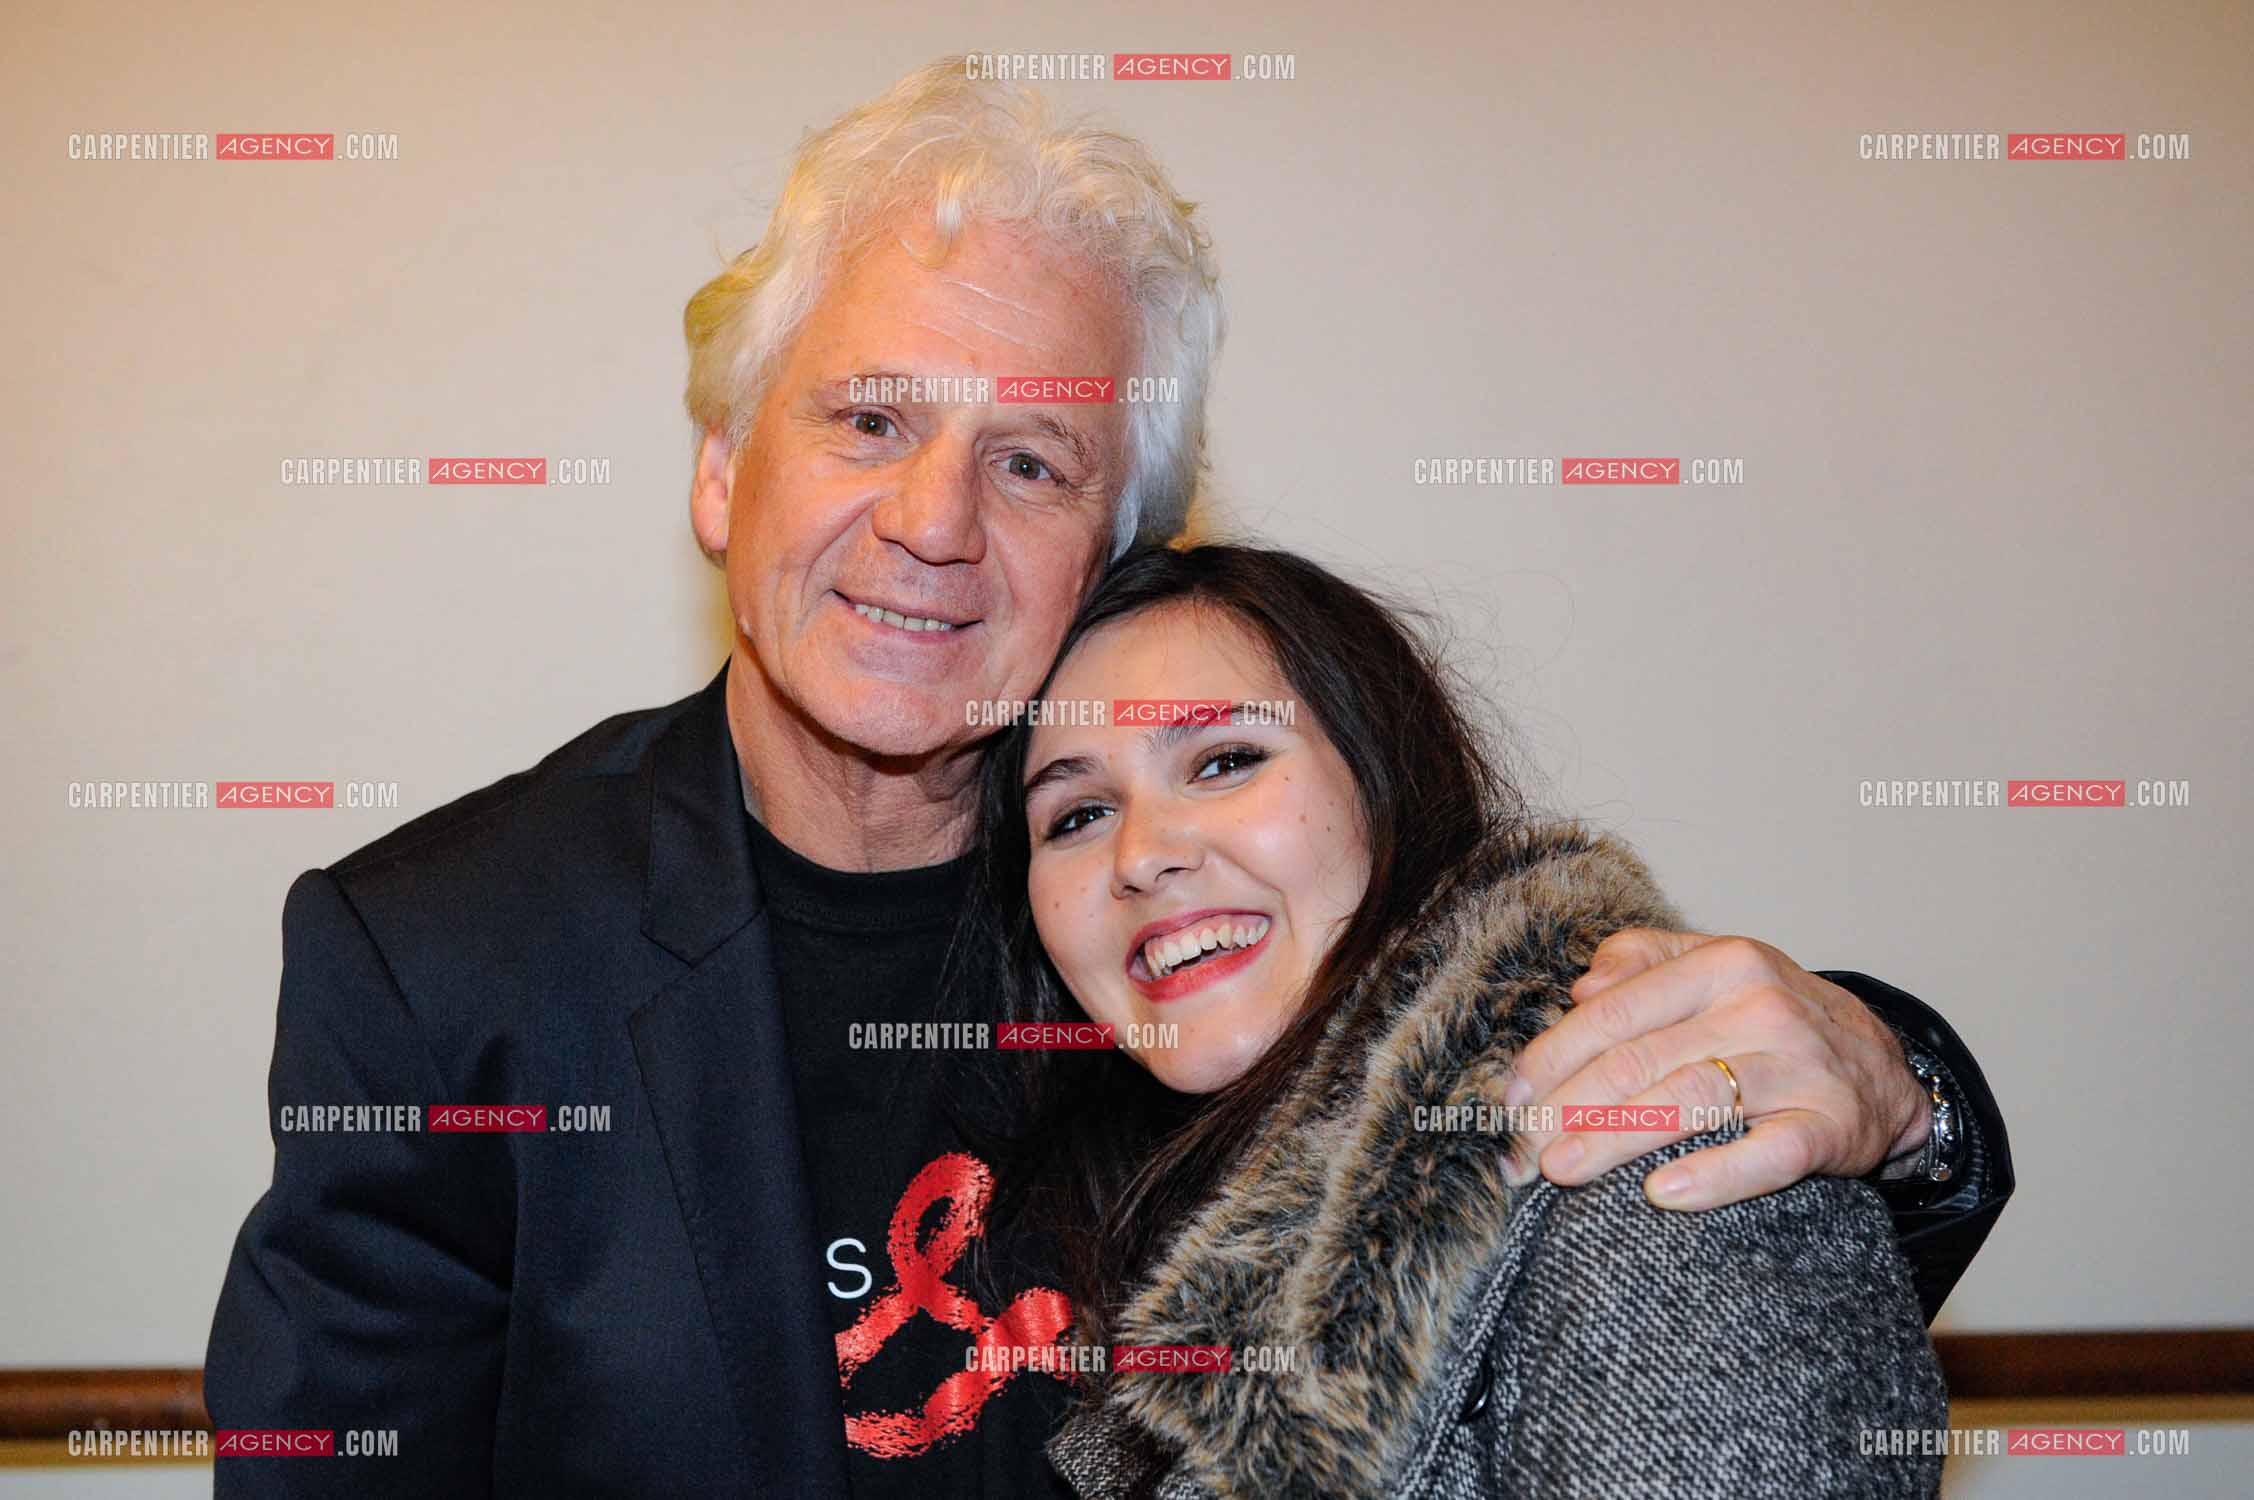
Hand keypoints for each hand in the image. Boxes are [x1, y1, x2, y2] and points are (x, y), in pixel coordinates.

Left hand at [1502, 930, 1932, 1209]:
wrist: (1888, 1067)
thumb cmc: (1774, 1019)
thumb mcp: (1716, 969)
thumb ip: (1643, 962)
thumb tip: (1580, 988)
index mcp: (1720, 962)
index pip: (1615, 1011)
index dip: (1553, 1057)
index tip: (1510, 1099)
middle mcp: (1759, 1006)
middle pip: (1641, 1059)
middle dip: (1569, 1107)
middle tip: (1521, 1149)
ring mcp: (1798, 1066)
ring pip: (1689, 1101)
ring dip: (1616, 1139)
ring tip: (1562, 1169)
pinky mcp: (1830, 1126)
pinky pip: (1766, 1155)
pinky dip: (1714, 1177)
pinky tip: (1661, 1194)